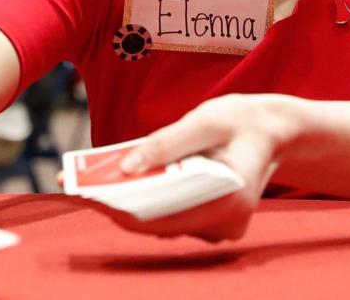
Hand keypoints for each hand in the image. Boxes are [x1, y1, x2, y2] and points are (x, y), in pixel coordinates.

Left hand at [99, 94, 291, 241]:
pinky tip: (124, 181)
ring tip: (92, 180)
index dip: (121, 208)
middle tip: (76, 185)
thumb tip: (127, 168)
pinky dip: (147, 199)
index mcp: (229, 198)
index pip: (164, 216)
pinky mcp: (211, 225)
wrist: (273, 132)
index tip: (86, 194)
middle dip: (117, 204)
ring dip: (129, 202)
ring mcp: (219, 229)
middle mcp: (225, 224)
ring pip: (162, 222)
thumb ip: (165, 143)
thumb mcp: (203, 120)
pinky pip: (171, 217)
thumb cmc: (239, 121)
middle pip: (158, 223)